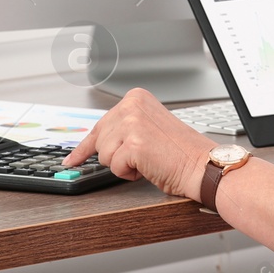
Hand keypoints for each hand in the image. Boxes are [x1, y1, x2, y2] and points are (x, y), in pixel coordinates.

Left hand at [59, 88, 216, 201]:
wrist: (202, 165)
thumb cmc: (180, 152)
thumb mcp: (148, 128)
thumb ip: (124, 128)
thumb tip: (94, 144)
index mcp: (136, 98)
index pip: (99, 124)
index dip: (85, 146)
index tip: (71, 159)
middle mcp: (132, 105)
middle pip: (100, 141)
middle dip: (117, 156)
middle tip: (141, 158)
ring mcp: (132, 123)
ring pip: (105, 155)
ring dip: (124, 165)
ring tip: (149, 159)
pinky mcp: (133, 143)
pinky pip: (115, 167)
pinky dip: (130, 174)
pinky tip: (149, 165)